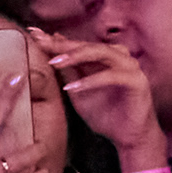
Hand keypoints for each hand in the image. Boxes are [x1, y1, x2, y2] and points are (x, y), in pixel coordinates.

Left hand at [42, 34, 164, 164]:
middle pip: (88, 45)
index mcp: (104, 57)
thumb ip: (68, 73)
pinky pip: (112, 76)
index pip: (78, 44)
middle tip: (42, 43)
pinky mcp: (137, 81)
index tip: (34, 34)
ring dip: (77, 56)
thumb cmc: (106, 115)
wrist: (129, 138)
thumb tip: (52, 51)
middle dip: (63, 45)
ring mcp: (129, 67)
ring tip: (55, 62)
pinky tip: (73, 87)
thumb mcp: (78, 93)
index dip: (55, 40)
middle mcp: (118, 57)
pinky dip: (91, 81)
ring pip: (102, 53)